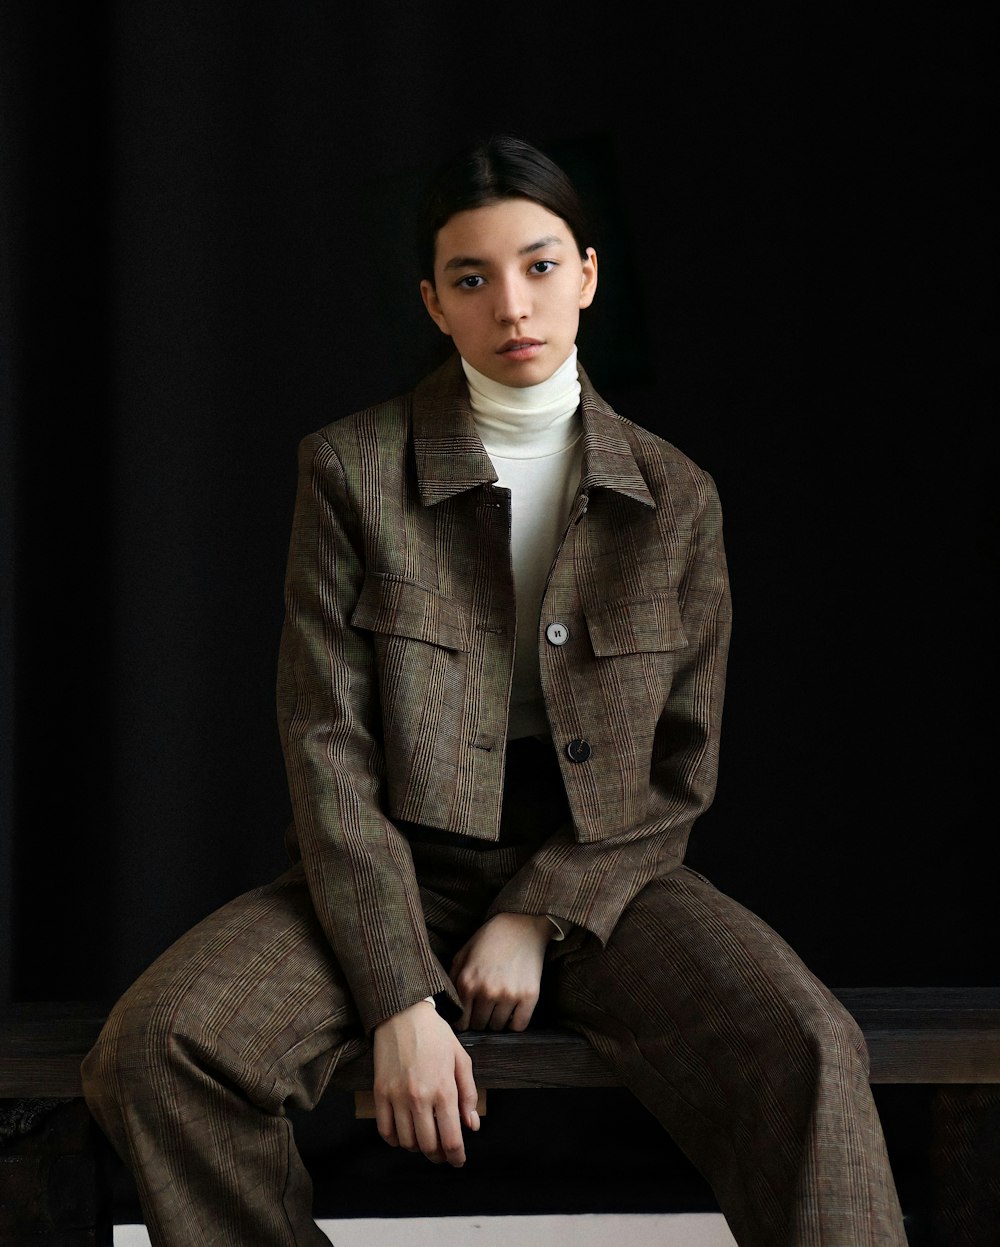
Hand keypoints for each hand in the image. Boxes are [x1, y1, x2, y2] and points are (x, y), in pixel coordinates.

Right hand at [372, 999, 479, 1166]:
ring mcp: (397, 1097)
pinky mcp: (380, 1094)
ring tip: (425, 1140)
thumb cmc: (436, 1036)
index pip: (451, 1139)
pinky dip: (395, 1140)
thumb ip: (468, 1094)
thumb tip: (471, 1126)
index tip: (458, 1161)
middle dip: (438, 1156)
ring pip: (407, 1142)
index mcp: (444, 1090)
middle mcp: (420, 1098)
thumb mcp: (460, 1059)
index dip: (456, 1157)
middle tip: (443, 1153)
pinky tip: (404, 1134)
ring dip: (418, 1148)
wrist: (403, 1014)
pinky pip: (385, 1131)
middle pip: (428, 1146)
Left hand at [451, 912, 551, 1032]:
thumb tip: (449, 1006)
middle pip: (480, 1025)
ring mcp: (509, 995)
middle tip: (486, 1006)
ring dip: (498, 1019)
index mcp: (467, 982)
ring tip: (500, 1004)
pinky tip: (513, 1009)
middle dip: (481, 1018)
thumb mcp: (463, 954)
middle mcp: (486, 992)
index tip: (470, 1015)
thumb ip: (453, 980)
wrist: (521, 925)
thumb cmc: (490, 939)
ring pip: (498, 1026)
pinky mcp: (529, 996)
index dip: (465, 1021)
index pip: (462, 1022)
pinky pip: (519, 1025)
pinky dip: (515, 1022)